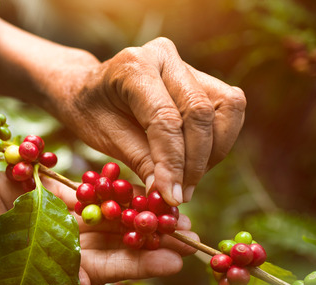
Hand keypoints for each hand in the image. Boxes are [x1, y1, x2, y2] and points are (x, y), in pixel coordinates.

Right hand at [0, 166, 196, 284]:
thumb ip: (39, 272)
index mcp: (49, 274)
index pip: (104, 271)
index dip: (140, 265)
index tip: (176, 258)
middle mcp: (54, 249)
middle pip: (110, 243)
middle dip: (147, 237)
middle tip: (188, 229)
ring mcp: (47, 220)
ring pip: (99, 214)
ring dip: (132, 209)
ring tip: (169, 202)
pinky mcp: (37, 193)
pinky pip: (76, 188)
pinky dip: (102, 185)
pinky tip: (132, 179)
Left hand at [49, 37, 246, 205]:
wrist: (87, 90)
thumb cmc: (91, 113)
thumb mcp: (105, 139)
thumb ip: (140, 161)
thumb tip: (169, 195)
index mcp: (134, 66)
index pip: (165, 118)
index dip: (173, 162)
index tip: (172, 197)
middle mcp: (165, 57)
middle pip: (200, 112)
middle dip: (195, 162)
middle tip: (180, 195)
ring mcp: (187, 64)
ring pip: (226, 108)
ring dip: (213, 153)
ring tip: (187, 180)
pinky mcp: (204, 78)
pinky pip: (228, 110)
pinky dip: (217, 142)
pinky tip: (193, 164)